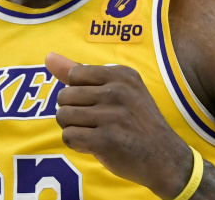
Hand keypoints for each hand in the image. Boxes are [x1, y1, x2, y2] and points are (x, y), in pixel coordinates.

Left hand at [44, 52, 192, 198]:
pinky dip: (76, 143)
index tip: (94, 104)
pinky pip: (69, 136)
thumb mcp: (119, 89)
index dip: (77, 93)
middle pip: (64, 96)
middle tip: (92, 122)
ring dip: (71, 128)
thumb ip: (81, 73)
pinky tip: (92, 145)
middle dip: (71, 112)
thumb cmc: (137, 121)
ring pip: (63, 116)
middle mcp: (118, 91)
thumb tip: (48, 57)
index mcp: (121, 74)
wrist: (165, 157)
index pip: (74, 76)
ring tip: (91, 132)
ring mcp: (112, 116)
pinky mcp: (106, 140)